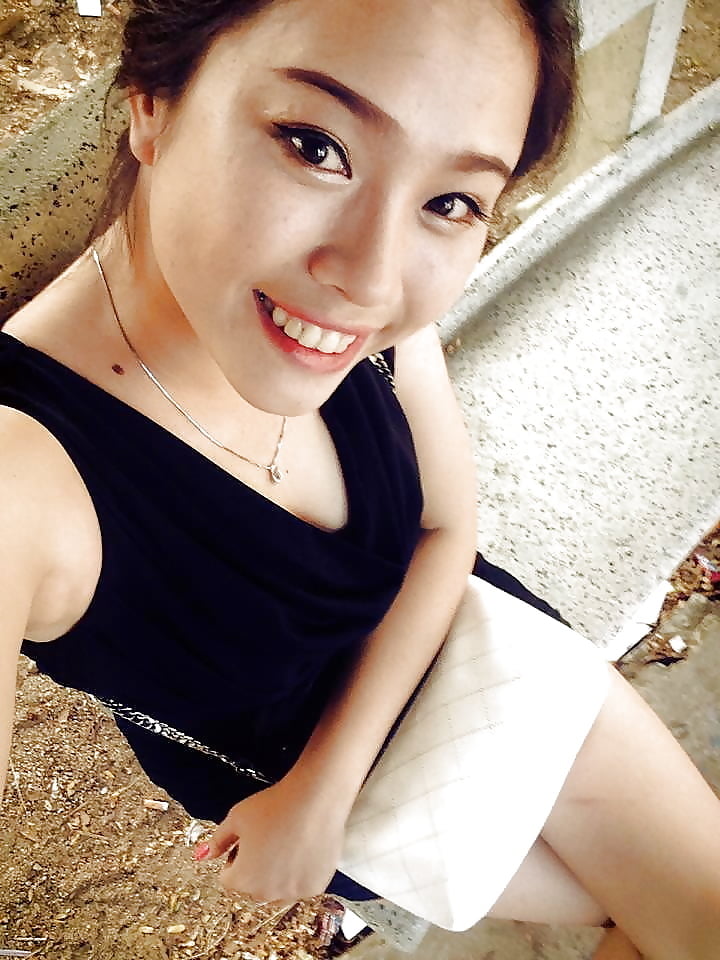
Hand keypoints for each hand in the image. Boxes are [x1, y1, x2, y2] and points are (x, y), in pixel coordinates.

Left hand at [193, 778, 347, 902]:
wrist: (314, 798)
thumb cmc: (274, 806)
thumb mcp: (236, 817)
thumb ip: (218, 841)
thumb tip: (202, 855)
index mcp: (242, 879)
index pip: (228, 880)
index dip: (234, 858)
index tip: (245, 842)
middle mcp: (267, 893)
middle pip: (252, 889)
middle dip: (255, 871)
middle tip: (266, 842)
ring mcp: (293, 892)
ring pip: (277, 892)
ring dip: (276, 878)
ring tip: (285, 846)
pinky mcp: (315, 887)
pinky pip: (300, 887)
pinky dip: (299, 875)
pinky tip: (302, 850)